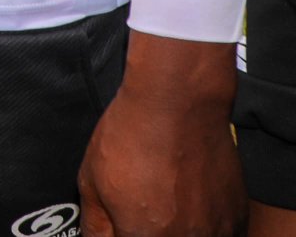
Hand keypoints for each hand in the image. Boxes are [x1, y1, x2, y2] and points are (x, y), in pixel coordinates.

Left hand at [79, 33, 243, 236]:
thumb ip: (96, 223)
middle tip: (138, 203)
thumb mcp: (92, 180)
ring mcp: (215, 232)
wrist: (178, 103)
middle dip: (143, 229)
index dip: (118, 231)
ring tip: (163, 197)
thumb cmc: (132, 135)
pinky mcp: (236, 217)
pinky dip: (200, 225)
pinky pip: (216, 234)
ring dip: (174, 229)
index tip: (117, 222)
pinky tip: (186, 200)